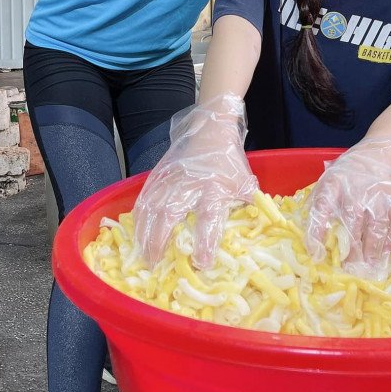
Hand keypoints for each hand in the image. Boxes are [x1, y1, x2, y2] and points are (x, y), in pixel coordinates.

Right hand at [133, 95, 257, 269]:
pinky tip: (136, 232)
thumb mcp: (243, 181)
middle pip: (169, 215)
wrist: (210, 126)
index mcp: (214, 188)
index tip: (201, 263)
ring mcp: (170, 178)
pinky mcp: (158, 173)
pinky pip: (144, 197)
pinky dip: (138, 216)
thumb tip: (254, 228)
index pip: (209, 219)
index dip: (205, 242)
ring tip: (143, 254)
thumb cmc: (228, 159)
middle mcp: (189, 184)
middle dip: (160, 241)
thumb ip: (246, 205)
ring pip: (151, 208)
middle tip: (155, 264)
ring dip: (144, 233)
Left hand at [305, 134, 390, 279]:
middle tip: (348, 268)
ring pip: (375, 227)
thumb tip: (311, 235)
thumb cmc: (351, 170)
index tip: (316, 253)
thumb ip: (320, 202)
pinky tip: (387, 252)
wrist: (382, 147)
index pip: (321, 208)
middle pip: (352, 224)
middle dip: (351, 250)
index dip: (317, 233)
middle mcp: (355, 188)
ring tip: (369, 266)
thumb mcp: (330, 178)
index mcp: (334, 182)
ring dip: (372, 250)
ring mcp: (378, 193)